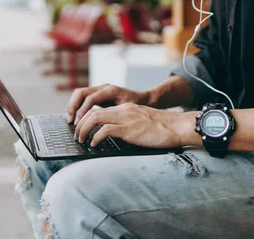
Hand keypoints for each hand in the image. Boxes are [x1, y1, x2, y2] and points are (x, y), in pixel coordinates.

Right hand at [66, 84, 147, 124]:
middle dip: (73, 107)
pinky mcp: (98, 94)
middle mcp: (103, 87)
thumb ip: (116, 116)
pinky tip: (76, 117)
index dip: (83, 111)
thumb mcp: (128, 111)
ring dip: (72, 106)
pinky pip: (83, 97)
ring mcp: (100, 89)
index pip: (91, 98)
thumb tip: (103, 128)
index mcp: (110, 91)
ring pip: (79, 94)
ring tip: (70, 120)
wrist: (145, 99)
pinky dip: (77, 106)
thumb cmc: (138, 106)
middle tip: (70, 121)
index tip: (79, 123)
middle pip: (81, 93)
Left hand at [74, 103, 191, 148]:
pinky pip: (105, 130)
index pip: (99, 109)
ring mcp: (126, 119)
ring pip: (95, 118)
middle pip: (92, 112)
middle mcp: (123, 110)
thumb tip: (113, 136)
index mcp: (125, 108)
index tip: (80, 128)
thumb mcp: (141, 123)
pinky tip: (95, 145)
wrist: (177, 127)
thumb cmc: (162, 129)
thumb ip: (127, 125)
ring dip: (84, 129)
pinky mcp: (129, 129)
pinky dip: (96, 137)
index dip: (86, 118)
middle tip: (76, 137)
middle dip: (80, 124)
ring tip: (81, 140)